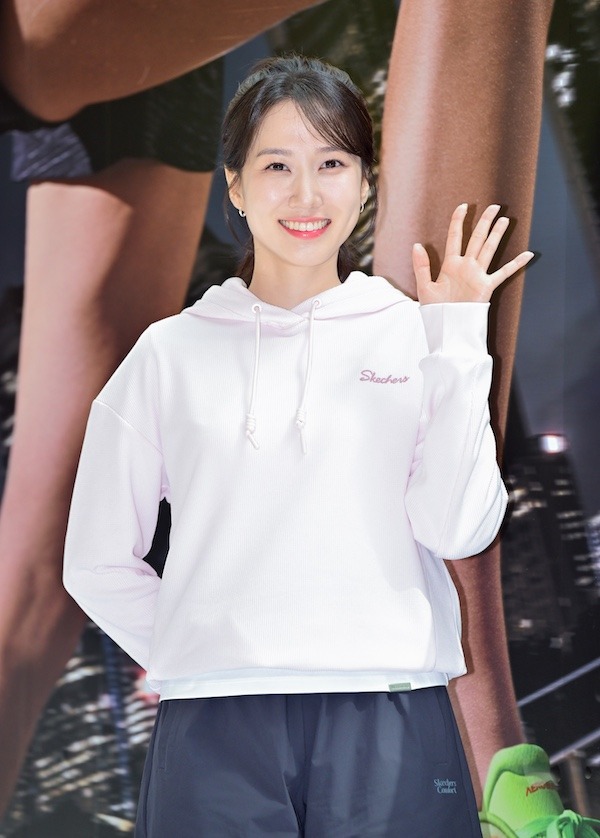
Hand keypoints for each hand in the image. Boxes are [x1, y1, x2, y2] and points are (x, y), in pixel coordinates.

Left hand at [412, 204, 534, 304]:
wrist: (447, 328)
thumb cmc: (435, 310)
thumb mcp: (424, 286)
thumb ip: (421, 266)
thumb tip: (416, 244)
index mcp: (450, 265)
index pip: (455, 237)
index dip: (458, 221)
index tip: (463, 206)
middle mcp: (466, 267)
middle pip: (476, 238)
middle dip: (484, 222)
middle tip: (494, 206)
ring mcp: (477, 275)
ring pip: (489, 249)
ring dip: (497, 235)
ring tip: (505, 220)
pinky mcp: (486, 287)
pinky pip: (503, 273)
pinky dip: (516, 264)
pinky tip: (527, 254)